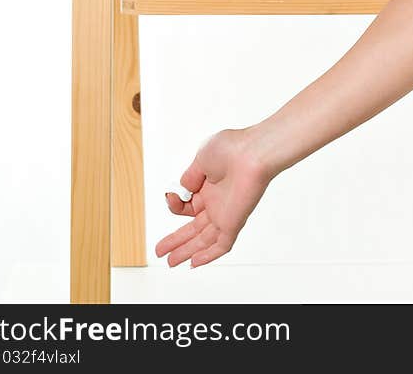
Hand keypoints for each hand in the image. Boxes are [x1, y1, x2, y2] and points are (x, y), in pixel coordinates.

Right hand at [154, 127, 273, 268]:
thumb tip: (183, 190)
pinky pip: (221, 244)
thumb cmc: (232, 148)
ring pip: (203, 239)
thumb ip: (190, 177)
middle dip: (176, 239)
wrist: (253, 153)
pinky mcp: (234, 222)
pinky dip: (207, 255)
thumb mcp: (201, 159)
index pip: (188, 204)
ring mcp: (225, 213)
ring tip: (169, 262)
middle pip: (194, 227)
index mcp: (209, 185)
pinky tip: (193, 264)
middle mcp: (217, 201)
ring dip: (185, 250)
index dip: (176, 205)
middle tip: (160, 251)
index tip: (172, 197)